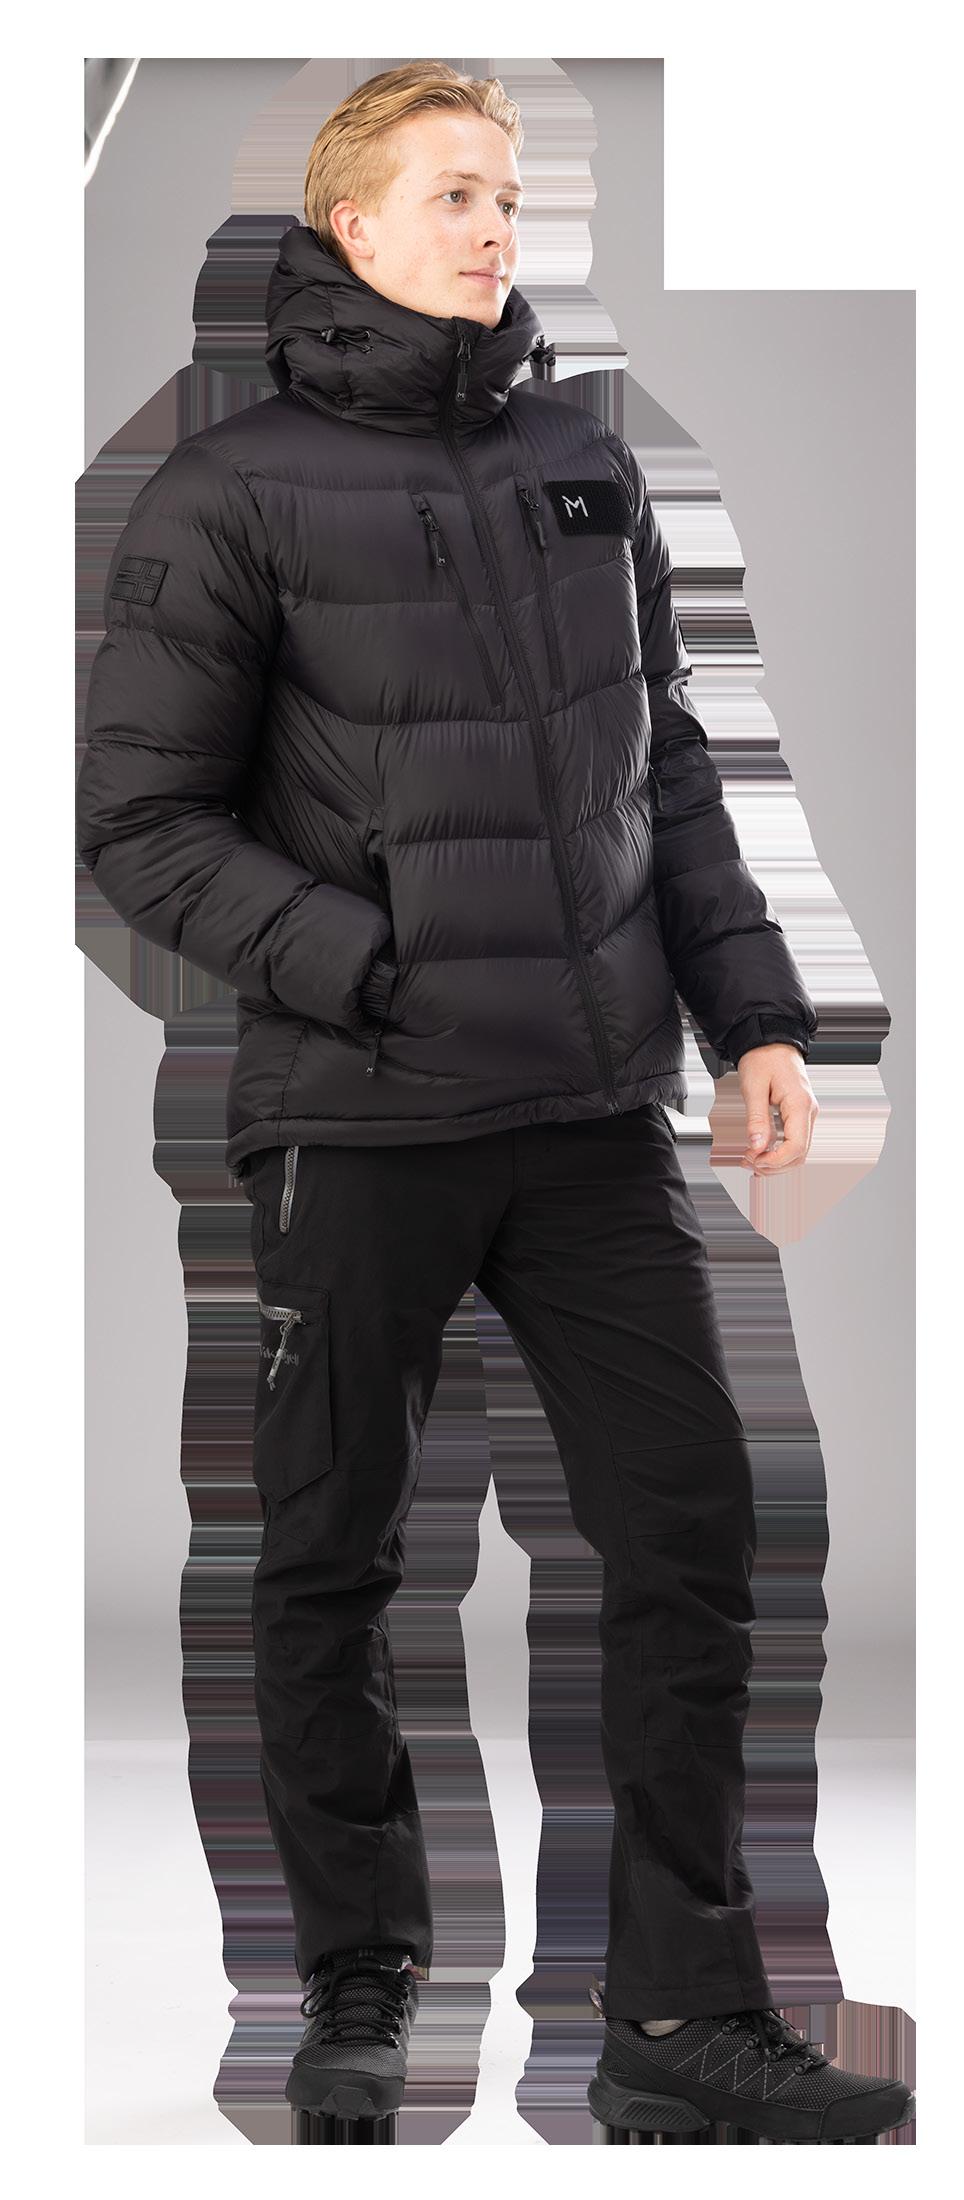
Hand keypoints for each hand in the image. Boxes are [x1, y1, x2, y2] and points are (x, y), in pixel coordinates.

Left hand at [738, 1045, 817, 1171]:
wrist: (772, 1041)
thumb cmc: (763, 1058)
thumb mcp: (753, 1087)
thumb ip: (757, 1119)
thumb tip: (757, 1147)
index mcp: (800, 1104)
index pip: (796, 1146)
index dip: (775, 1161)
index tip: (754, 1161)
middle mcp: (808, 1111)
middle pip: (799, 1154)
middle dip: (774, 1165)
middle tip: (748, 1162)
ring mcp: (806, 1114)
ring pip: (798, 1152)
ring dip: (776, 1162)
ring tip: (751, 1160)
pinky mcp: (799, 1115)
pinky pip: (793, 1141)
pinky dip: (778, 1152)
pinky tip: (760, 1155)